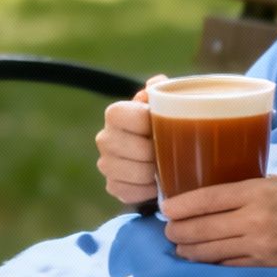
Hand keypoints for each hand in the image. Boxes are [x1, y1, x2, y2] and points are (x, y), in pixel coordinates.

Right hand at [94, 74, 166, 208]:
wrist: (159, 151)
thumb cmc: (164, 122)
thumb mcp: (164, 103)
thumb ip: (160, 90)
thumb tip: (156, 83)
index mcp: (115, 114)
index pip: (131, 117)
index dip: (151, 124)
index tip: (167, 126)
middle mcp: (104, 138)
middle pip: (137, 150)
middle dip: (158, 153)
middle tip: (172, 152)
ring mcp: (106, 164)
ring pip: (135, 173)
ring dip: (155, 173)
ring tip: (165, 167)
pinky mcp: (112, 186)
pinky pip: (131, 193)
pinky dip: (148, 190)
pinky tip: (156, 182)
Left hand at [162, 176, 276, 268]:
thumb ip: (250, 185)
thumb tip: (216, 188)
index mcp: (258, 192)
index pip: (206, 199)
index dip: (180, 205)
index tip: (166, 207)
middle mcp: (255, 220)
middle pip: (201, 228)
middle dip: (177, 230)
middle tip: (167, 228)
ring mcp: (259, 246)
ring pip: (209, 251)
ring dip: (188, 249)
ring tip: (179, 245)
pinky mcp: (265, 264)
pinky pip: (227, 265)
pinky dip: (210, 263)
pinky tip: (202, 259)